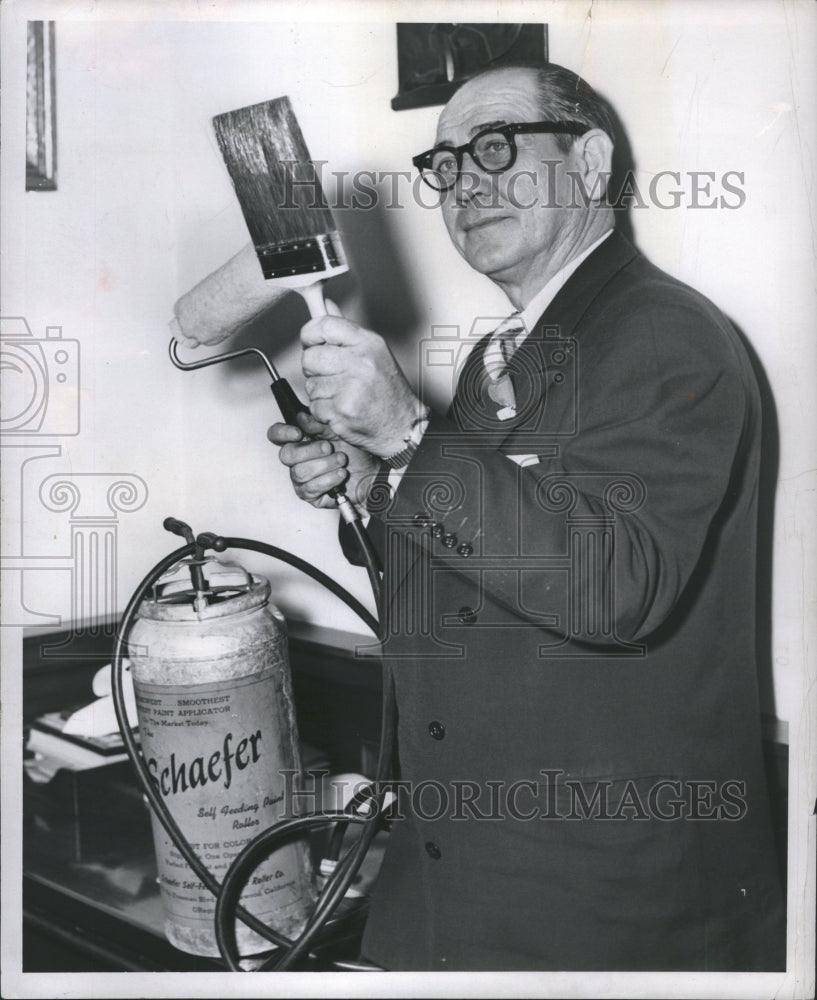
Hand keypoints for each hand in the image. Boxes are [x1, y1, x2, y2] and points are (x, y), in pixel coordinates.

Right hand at [267, 411, 379, 509]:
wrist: (371, 475)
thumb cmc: (355, 453)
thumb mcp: (339, 431)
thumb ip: (319, 423)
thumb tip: (302, 418)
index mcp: (300, 440)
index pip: (276, 435)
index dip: (282, 433)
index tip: (298, 433)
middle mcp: (297, 459)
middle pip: (286, 455)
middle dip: (311, 450)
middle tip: (329, 447)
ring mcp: (301, 478)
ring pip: (300, 472)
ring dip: (325, 465)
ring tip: (342, 461)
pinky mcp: (309, 494)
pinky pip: (311, 488)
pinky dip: (329, 479)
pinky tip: (340, 475)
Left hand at [301, 305, 422, 457]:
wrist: (402, 425)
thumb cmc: (388, 392)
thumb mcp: (373, 352)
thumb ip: (345, 331)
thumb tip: (326, 305)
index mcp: (368, 343)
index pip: (325, 325)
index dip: (309, 334)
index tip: (309, 342)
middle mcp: (361, 362)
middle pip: (310, 356)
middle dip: (312, 369)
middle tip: (328, 375)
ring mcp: (351, 387)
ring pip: (310, 384)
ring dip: (320, 393)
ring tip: (341, 395)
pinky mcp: (343, 409)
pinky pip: (315, 406)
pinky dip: (323, 412)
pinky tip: (341, 410)